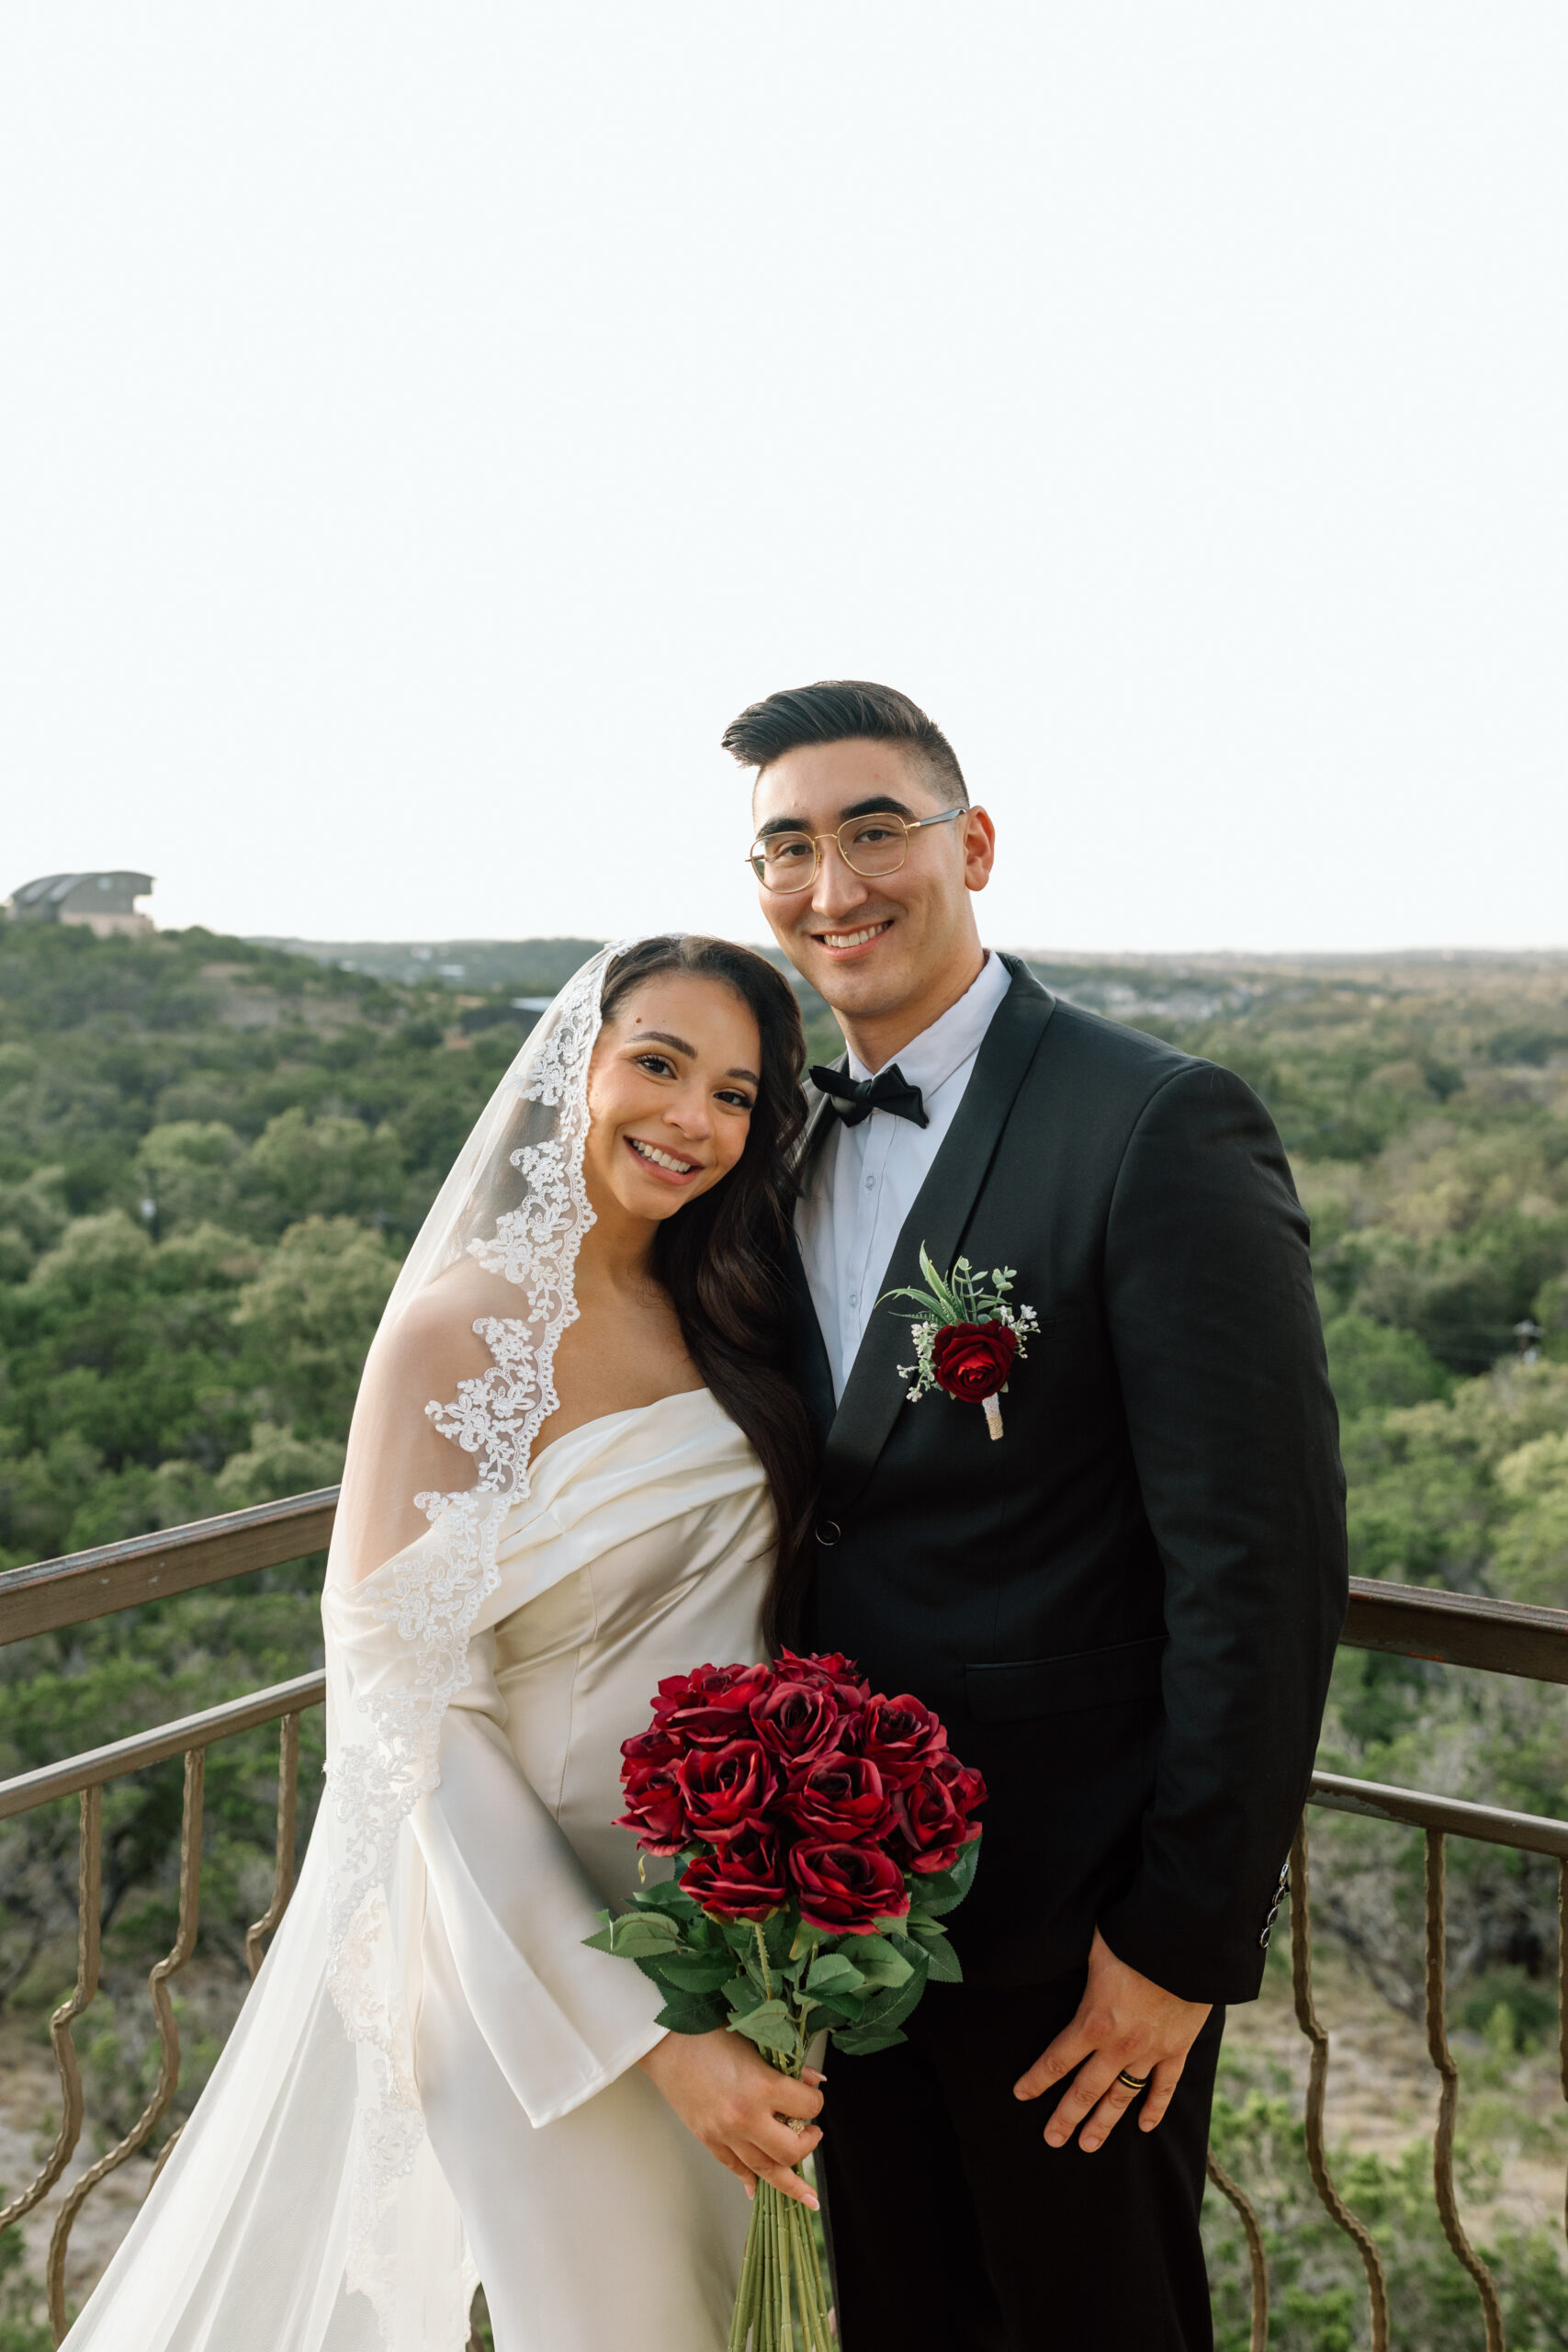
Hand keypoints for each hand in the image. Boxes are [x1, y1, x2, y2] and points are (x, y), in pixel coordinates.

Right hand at [638, 2029, 825, 2207]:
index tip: (814, 2094)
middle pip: (790, 2151)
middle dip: (808, 2145)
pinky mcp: (708, 2139)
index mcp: (760, 2087)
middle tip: (812, 2133)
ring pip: (765, 2170)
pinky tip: (758, 2187)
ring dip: (788, 2182)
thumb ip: (785, 2065)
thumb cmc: (707, 2033)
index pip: (807, 2107)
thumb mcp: (753, 2042)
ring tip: (805, 2193)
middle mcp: (744, 2118)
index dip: (816, 2100)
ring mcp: (724, 2134)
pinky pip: (735, 2168)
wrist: (664, 2040)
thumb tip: (813, 2081)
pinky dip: (750, 2179)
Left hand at [1013, 1928, 1210, 2153]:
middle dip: (1066, 2117)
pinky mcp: (1178, 2049)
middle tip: (1052, 2139)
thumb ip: (1074, 1960)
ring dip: (1104, 2123)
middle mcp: (1119, 2045)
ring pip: (1122, 2097)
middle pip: (1085, 2090)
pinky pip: (1165, 2087)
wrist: (1188, 1944)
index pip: (1057, 2060)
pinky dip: (1155, 2108)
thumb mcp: (1093, 1946)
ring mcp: (1150, 2051)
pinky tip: (1144, 2127)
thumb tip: (1051, 1945)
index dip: (1036, 2080)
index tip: (1020, 2094)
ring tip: (1088, 2145)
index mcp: (1093, 2021)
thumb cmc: (1135, 1936)